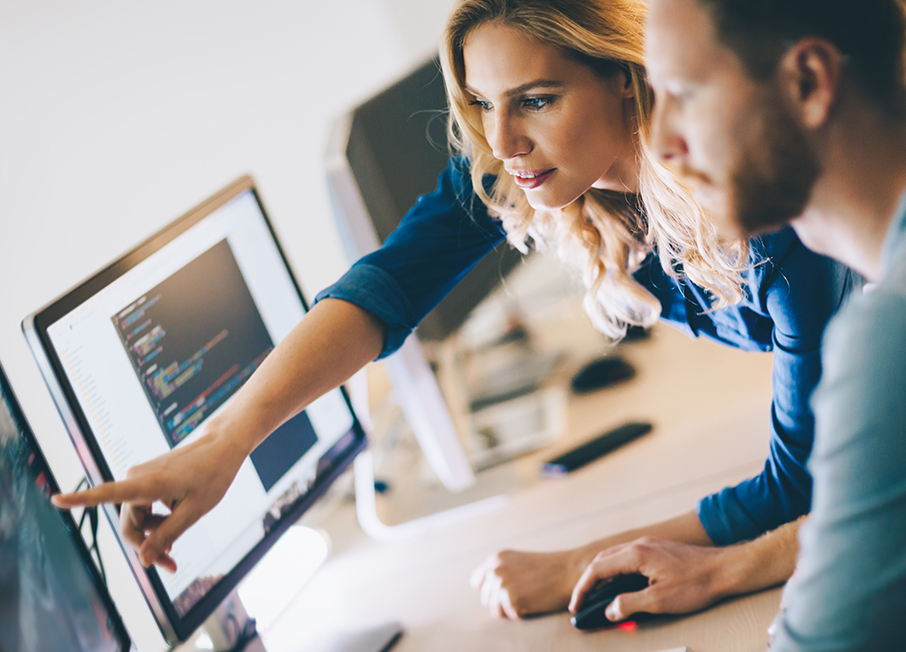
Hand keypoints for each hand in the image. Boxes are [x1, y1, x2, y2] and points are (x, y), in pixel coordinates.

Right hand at [51, 428, 244, 571]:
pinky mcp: (148, 479)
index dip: (80, 500)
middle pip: (129, 524)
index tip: (55, 499)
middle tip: (171, 566)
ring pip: (137, 518)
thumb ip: (167, 535)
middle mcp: (137, 478)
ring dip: (153, 535)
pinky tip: (173, 527)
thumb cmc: (212, 475)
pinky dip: (156, 521)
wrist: (222, 446)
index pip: (107, 493)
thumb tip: (143, 561)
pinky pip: (144, 507)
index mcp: (147, 483)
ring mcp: (141, 477)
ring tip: (175, 548)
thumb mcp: (194, 512)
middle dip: (146, 547)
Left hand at [470, 548, 587, 618]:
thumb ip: (500, 571)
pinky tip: (533, 602)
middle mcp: (494, 569)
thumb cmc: (547, 569)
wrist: (569, 571)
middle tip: (524, 596)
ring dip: (510, 610)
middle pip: (486, 599)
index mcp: (495, 558)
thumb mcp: (518, 563)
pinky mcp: (511, 599)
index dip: (490, 590)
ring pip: (495, 610)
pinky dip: (521, 614)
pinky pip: (510, 616)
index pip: (477, 582)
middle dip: (501, 602)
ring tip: (528, 599)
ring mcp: (501, 584)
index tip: (505, 592)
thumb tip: (482, 589)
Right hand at [569, 536, 728, 621]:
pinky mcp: (658, 550)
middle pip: (603, 560)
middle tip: (582, 602)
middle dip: (590, 582)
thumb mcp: (659, 601)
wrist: (725, 569)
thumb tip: (610, 611)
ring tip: (598, 596)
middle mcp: (639, 545)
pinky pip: (628, 558)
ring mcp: (649, 545)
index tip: (576, 605)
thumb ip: (630, 604)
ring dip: (603, 576)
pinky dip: (617, 572)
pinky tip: (622, 585)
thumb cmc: (697, 583)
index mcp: (636, 554)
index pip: (598, 569)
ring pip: (615, 558)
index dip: (583, 589)